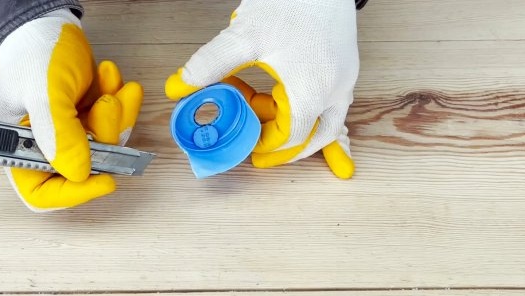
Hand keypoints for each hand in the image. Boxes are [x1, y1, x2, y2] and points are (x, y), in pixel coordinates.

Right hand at [0, 9, 142, 211]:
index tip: (105, 179)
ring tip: (113, 86)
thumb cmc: (36, 55)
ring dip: (116, 116)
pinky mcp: (89, 119)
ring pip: (105, 145)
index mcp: (19, 149)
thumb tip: (79, 174)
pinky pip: (114, 123)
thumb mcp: (45, 92)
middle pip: (83, 168)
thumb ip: (59, 134)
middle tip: (109, 105)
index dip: (71, 194)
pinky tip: (110, 76)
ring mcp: (69, 134)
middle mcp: (44, 147)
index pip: (41, 192)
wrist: (49, 24)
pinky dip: (120, 102)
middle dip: (104, 137)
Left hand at [165, 0, 358, 178]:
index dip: (265, 146)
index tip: (246, 146)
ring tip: (262, 113)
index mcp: (313, 91)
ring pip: (326, 119)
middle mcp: (336, 90)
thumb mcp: (244, 37)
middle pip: (317, 136)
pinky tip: (278, 92)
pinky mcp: (345, 65)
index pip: (290, 136)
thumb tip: (179, 86)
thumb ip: (210, 65)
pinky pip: (330, 100)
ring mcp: (345, 77)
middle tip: (262, 150)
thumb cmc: (293, 1)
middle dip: (287, 148)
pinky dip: (306, 106)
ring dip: (296, 125)